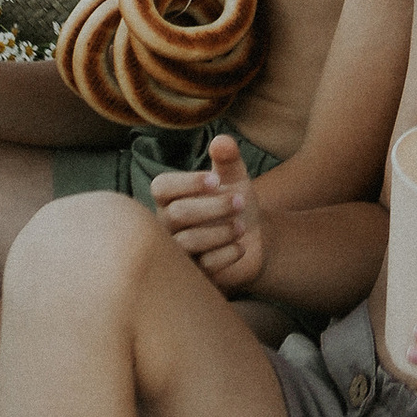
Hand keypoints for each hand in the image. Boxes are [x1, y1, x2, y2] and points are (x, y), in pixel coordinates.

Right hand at [150, 136, 266, 292]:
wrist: (255, 237)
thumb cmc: (235, 202)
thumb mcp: (235, 177)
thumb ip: (228, 158)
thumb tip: (222, 141)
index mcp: (170, 197)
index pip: (162, 187)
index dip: (187, 183)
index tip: (216, 180)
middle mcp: (166, 225)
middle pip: (175, 215)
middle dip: (212, 207)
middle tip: (240, 202)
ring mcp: (177, 252)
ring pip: (186, 243)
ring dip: (220, 232)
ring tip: (243, 226)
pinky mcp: (193, 275)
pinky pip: (204, 266)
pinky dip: (227, 254)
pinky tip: (241, 246)